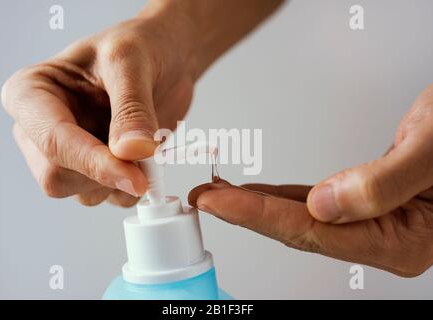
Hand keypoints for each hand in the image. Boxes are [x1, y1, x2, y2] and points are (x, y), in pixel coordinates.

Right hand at [2, 6, 195, 205]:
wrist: (167, 62)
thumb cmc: (141, 48)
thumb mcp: (132, 62)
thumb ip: (131, 108)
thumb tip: (130, 152)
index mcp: (32, 94)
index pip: (53, 140)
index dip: (93, 162)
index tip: (135, 175)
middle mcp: (41, 128)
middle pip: (58, 176)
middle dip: (107, 173)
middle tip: (148, 154)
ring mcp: (67, 153)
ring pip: (83, 193)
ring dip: (122, 180)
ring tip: (145, 145)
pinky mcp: (92, 170)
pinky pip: (107, 197)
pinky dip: (131, 186)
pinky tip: (145, 159)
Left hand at [189, 84, 432, 276]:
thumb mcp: (432, 150)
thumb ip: (382, 184)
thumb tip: (325, 205)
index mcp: (400, 240)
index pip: (311, 231)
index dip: (258, 215)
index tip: (218, 202)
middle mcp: (381, 238)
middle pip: (298, 229)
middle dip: (247, 213)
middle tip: (205, 198)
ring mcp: (371, 224)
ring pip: (300, 218)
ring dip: (258, 204)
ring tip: (219, 192)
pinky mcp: (362, 204)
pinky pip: (312, 203)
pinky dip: (280, 195)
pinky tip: (258, 191)